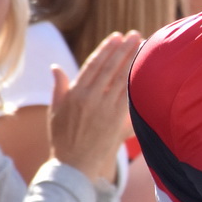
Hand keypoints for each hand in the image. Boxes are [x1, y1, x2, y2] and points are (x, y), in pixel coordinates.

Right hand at [48, 31, 141, 180]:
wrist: (73, 166)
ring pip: (121, 79)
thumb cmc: (62, 139)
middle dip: (124, 49)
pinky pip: (128, 96)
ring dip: (133, 61)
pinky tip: (145, 71)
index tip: (117, 37)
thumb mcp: (55, 111)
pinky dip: (137, 81)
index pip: (93, 65)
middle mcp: (89, 98)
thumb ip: (59, 87)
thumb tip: (56, 67)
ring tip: (143, 46)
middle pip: (110, 68)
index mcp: (74, 93)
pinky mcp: (115, 120)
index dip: (107, 50)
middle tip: (135, 35)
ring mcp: (103, 109)